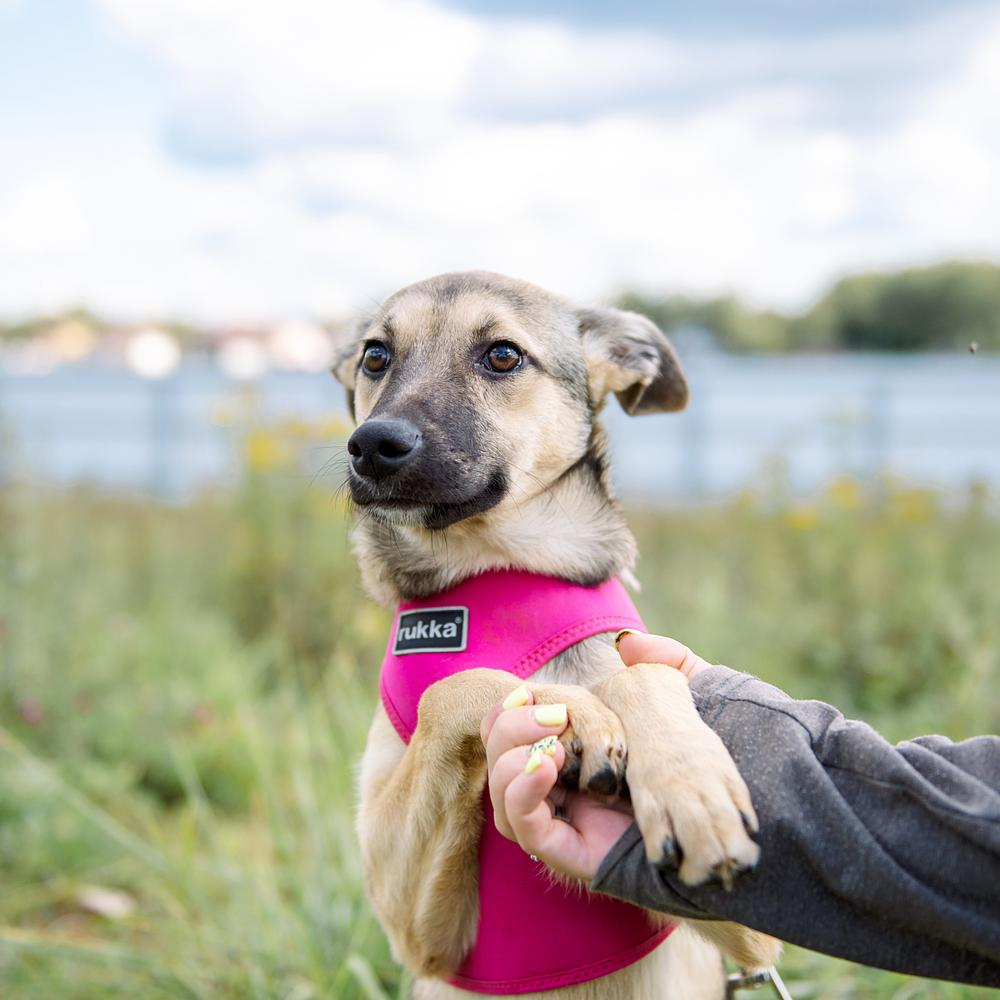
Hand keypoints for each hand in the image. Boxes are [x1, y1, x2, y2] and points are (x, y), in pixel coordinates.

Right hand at [480, 633, 716, 880]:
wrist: (720, 828)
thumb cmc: (700, 767)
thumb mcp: (683, 707)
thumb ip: (662, 665)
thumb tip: (629, 644)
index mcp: (566, 747)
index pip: (506, 726)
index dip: (507, 709)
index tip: (530, 693)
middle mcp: (553, 783)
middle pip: (496, 752)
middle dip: (512, 727)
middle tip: (554, 719)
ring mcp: (555, 819)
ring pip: (499, 787)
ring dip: (513, 758)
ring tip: (554, 748)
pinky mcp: (562, 850)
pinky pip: (521, 824)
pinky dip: (523, 791)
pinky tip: (548, 768)